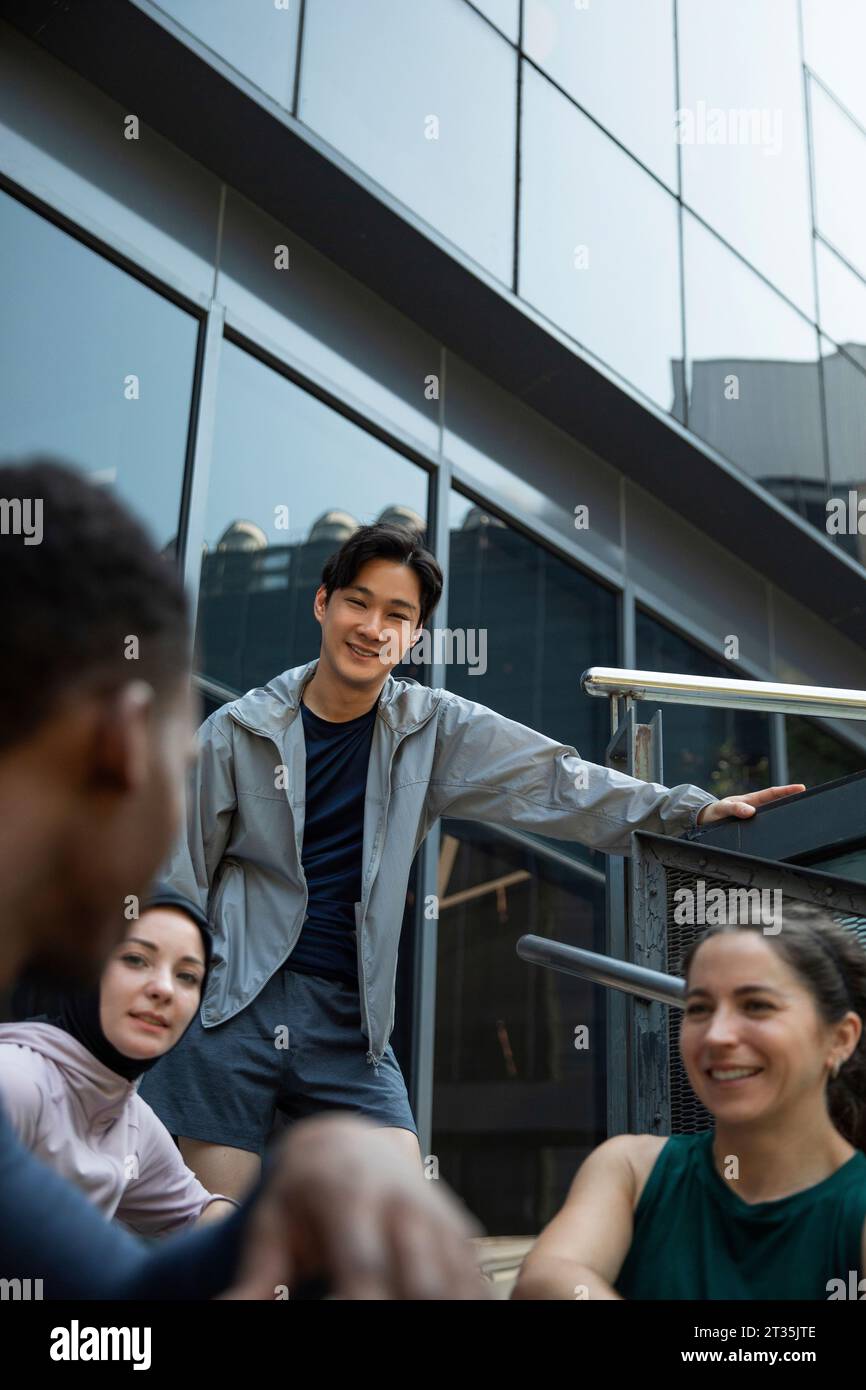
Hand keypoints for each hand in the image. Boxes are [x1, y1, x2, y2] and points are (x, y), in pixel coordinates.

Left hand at [220, 1113, 489, 1299]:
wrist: (348, 1144)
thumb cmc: (300, 1194)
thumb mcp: (270, 1226)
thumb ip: (253, 1277)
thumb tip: (222, 1312)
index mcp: (351, 1196)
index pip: (364, 1264)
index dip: (361, 1301)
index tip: (346, 1315)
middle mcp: (401, 1201)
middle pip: (420, 1276)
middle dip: (408, 1304)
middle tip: (385, 1321)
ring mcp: (435, 1214)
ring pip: (456, 1275)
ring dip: (442, 1302)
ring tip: (427, 1324)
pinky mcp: (458, 1228)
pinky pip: (474, 1273)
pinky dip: (467, 1296)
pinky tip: (452, 1312)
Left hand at [696, 784, 804, 827]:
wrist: (705, 822)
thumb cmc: (714, 812)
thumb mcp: (722, 809)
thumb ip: (734, 809)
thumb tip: (750, 811)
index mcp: (750, 800)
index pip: (772, 793)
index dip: (786, 790)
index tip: (801, 787)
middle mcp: (755, 807)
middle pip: (777, 802)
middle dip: (792, 799)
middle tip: (808, 798)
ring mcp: (754, 816)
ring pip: (773, 813)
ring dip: (785, 811)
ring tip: (801, 812)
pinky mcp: (752, 826)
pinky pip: (766, 824)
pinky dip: (776, 824)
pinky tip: (784, 828)